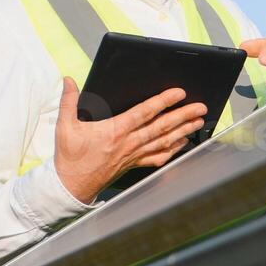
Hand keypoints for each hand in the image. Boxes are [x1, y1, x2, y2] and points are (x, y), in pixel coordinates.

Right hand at [54, 77, 207, 203]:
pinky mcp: (134, 164)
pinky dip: (173, 149)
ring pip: (164, 141)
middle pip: (162, 127)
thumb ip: (69, 101)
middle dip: (183, 115)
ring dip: (184, 130)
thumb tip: (69, 81)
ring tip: (199, 121)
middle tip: (200, 107)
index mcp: (115, 131)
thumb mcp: (65, 127)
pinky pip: (158, 157)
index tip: (179, 93)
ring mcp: (134, 155)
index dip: (163, 101)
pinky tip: (184, 143)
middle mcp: (129, 143)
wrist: (72, 185)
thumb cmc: (70, 157)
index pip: (145, 112)